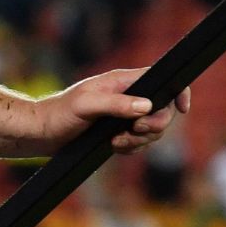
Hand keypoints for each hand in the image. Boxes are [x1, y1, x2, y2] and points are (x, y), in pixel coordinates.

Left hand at [34, 67, 189, 154]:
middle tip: (133, 131)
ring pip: (152, 129)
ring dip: (139, 141)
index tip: (183, 108)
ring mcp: (124, 114)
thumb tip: (147, 105)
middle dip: (154, 125)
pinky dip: (131, 148)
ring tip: (115, 142)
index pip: (162, 78)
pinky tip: (112, 147)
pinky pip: (139, 142)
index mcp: (121, 81)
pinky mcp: (118, 131)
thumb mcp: (86, 106)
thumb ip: (116, 104)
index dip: (178, 91)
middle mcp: (127, 96)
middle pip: (163, 110)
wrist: (42, 133)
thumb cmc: (59, 113)